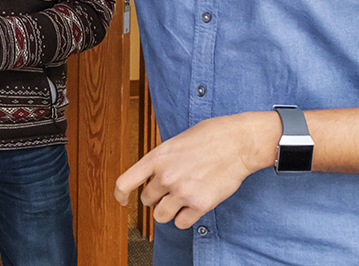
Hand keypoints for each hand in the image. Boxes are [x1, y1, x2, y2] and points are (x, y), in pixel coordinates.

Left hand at [114, 111, 278, 228]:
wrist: (238, 142)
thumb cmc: (211, 136)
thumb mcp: (176, 141)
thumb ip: (162, 160)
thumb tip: (154, 175)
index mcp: (157, 157)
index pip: (125, 182)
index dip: (120, 194)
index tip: (122, 200)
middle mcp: (166, 177)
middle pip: (146, 200)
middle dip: (156, 197)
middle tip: (170, 189)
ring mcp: (182, 192)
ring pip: (161, 216)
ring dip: (168, 210)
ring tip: (181, 199)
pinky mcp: (199, 205)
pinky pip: (181, 223)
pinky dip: (185, 217)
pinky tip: (193, 205)